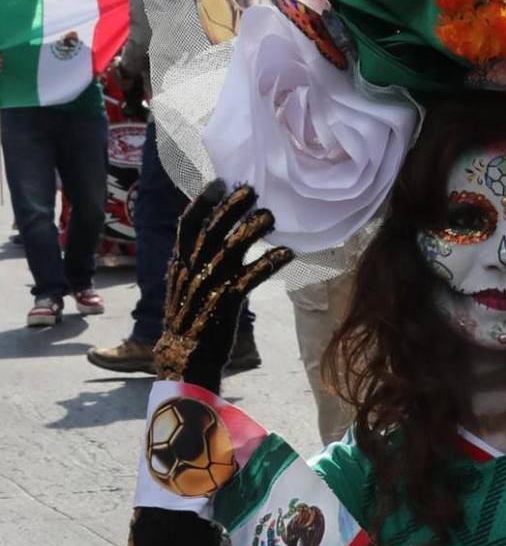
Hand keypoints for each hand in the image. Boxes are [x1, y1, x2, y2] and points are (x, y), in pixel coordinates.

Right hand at [154, 181, 291, 390]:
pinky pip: (248, 279)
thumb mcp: (184, 289)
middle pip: (210, 231)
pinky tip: (286, 253)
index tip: (220, 183)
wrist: (184, 363)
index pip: (187, 225)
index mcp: (179, 266)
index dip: (203, 202)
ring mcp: (206, 288)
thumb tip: (214, 241)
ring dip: (251, 231)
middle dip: (230, 208)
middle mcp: (191, 272)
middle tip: (251, 191)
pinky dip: (268, 264)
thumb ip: (196, 264)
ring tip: (270, 216)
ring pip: (229, 251)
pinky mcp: (225, 305)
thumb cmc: (190, 324)